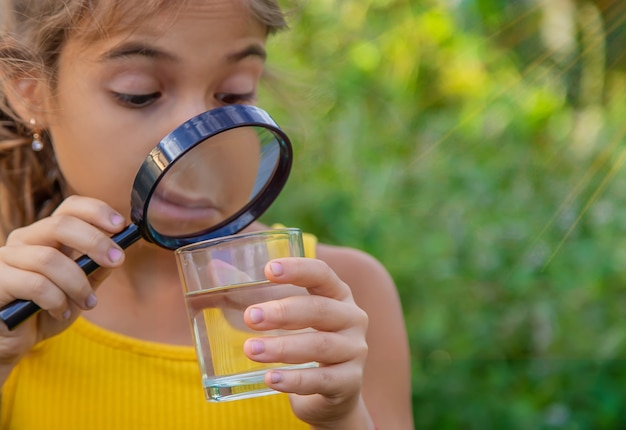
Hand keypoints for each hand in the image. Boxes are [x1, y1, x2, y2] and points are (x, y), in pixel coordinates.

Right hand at [0, 195, 125, 364]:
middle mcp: (24, 240)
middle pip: (60, 225)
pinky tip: (61, 312)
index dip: (96, 211)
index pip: (69, 207)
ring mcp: (6, 258)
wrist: (13, 340)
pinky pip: (35, 285)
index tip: (120, 225)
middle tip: (117, 260)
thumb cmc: (46, 310)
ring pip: (49, 259)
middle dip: (95, 241)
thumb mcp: (80, 288)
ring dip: (77, 283)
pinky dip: (57, 300)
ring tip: (88, 303)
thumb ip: (96, 268)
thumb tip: (119, 249)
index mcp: (46, 235)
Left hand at [242, 257, 372, 428]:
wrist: (332, 393)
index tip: (268, 269)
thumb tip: (214, 268)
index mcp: (338, 294)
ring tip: (250, 349)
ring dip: (282, 347)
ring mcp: (354, 351)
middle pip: (319, 309)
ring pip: (319, 346)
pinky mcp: (349, 382)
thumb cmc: (304, 343)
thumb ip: (258, 294)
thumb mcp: (289, 319)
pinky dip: (294, 380)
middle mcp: (352, 318)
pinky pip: (321, 380)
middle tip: (250, 317)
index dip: (298, 269)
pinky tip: (270, 378)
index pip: (322, 274)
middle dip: (283, 312)